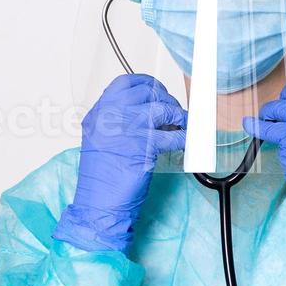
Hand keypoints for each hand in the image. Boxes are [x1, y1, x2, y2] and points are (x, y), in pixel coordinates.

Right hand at [53, 74, 186, 253]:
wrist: (98, 203)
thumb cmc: (100, 177)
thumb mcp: (99, 139)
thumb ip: (116, 120)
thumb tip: (146, 111)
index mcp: (99, 112)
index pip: (125, 82)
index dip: (147, 83)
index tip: (158, 89)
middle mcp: (111, 115)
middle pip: (148, 92)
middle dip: (167, 99)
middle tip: (174, 111)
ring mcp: (128, 127)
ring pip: (163, 108)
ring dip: (179, 115)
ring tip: (183, 124)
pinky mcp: (144, 145)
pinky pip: (174, 135)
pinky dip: (186, 137)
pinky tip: (188, 141)